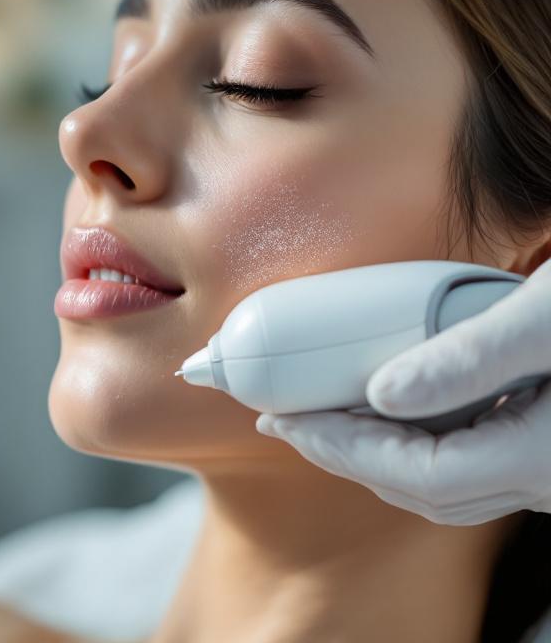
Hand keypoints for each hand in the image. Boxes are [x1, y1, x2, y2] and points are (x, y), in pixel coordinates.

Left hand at [254, 258, 550, 524]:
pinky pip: (464, 464)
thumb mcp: (545, 318)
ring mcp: (547, 470)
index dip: (340, 449)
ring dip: (375, 454)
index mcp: (536, 455)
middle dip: (342, 454)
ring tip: (320, 418)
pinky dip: (413, 443)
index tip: (282, 420)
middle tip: (281, 421)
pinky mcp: (546, 449)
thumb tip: (380, 392)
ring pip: (444, 485)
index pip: (417, 474)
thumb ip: (469, 358)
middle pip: (421, 488)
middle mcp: (543, 478)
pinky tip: (388, 408)